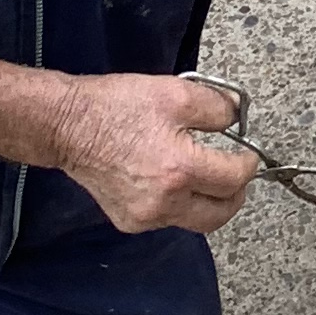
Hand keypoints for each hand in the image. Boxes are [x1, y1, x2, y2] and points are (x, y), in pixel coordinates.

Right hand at [50, 73, 259, 234]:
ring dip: (207, 202)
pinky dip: (179, 205)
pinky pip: (168, 220)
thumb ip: (217, 107)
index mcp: (180, 170)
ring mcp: (145, 217)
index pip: (234, 179)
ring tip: (203, 176)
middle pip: (220, 214)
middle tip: (234, 174)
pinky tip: (171, 182)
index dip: (247, 164)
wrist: (68, 126)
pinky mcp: (129, 221)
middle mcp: (165, 202)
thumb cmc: (116, 107)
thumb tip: (236, 115)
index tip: (247, 154)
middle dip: (235, 194)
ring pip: (194, 221)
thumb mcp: (175, 93)